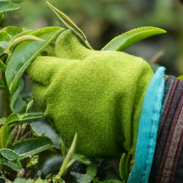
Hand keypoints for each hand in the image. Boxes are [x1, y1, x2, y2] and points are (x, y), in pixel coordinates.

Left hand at [29, 32, 153, 157]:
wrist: (147, 116)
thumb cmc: (127, 79)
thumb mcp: (101, 58)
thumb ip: (75, 51)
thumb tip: (60, 38)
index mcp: (60, 76)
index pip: (35, 67)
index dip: (41, 63)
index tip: (48, 61)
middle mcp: (54, 101)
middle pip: (38, 91)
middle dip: (47, 86)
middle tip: (67, 82)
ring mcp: (62, 124)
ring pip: (50, 113)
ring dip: (59, 106)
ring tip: (80, 102)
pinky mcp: (74, 144)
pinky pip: (66, 133)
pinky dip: (74, 126)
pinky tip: (90, 122)